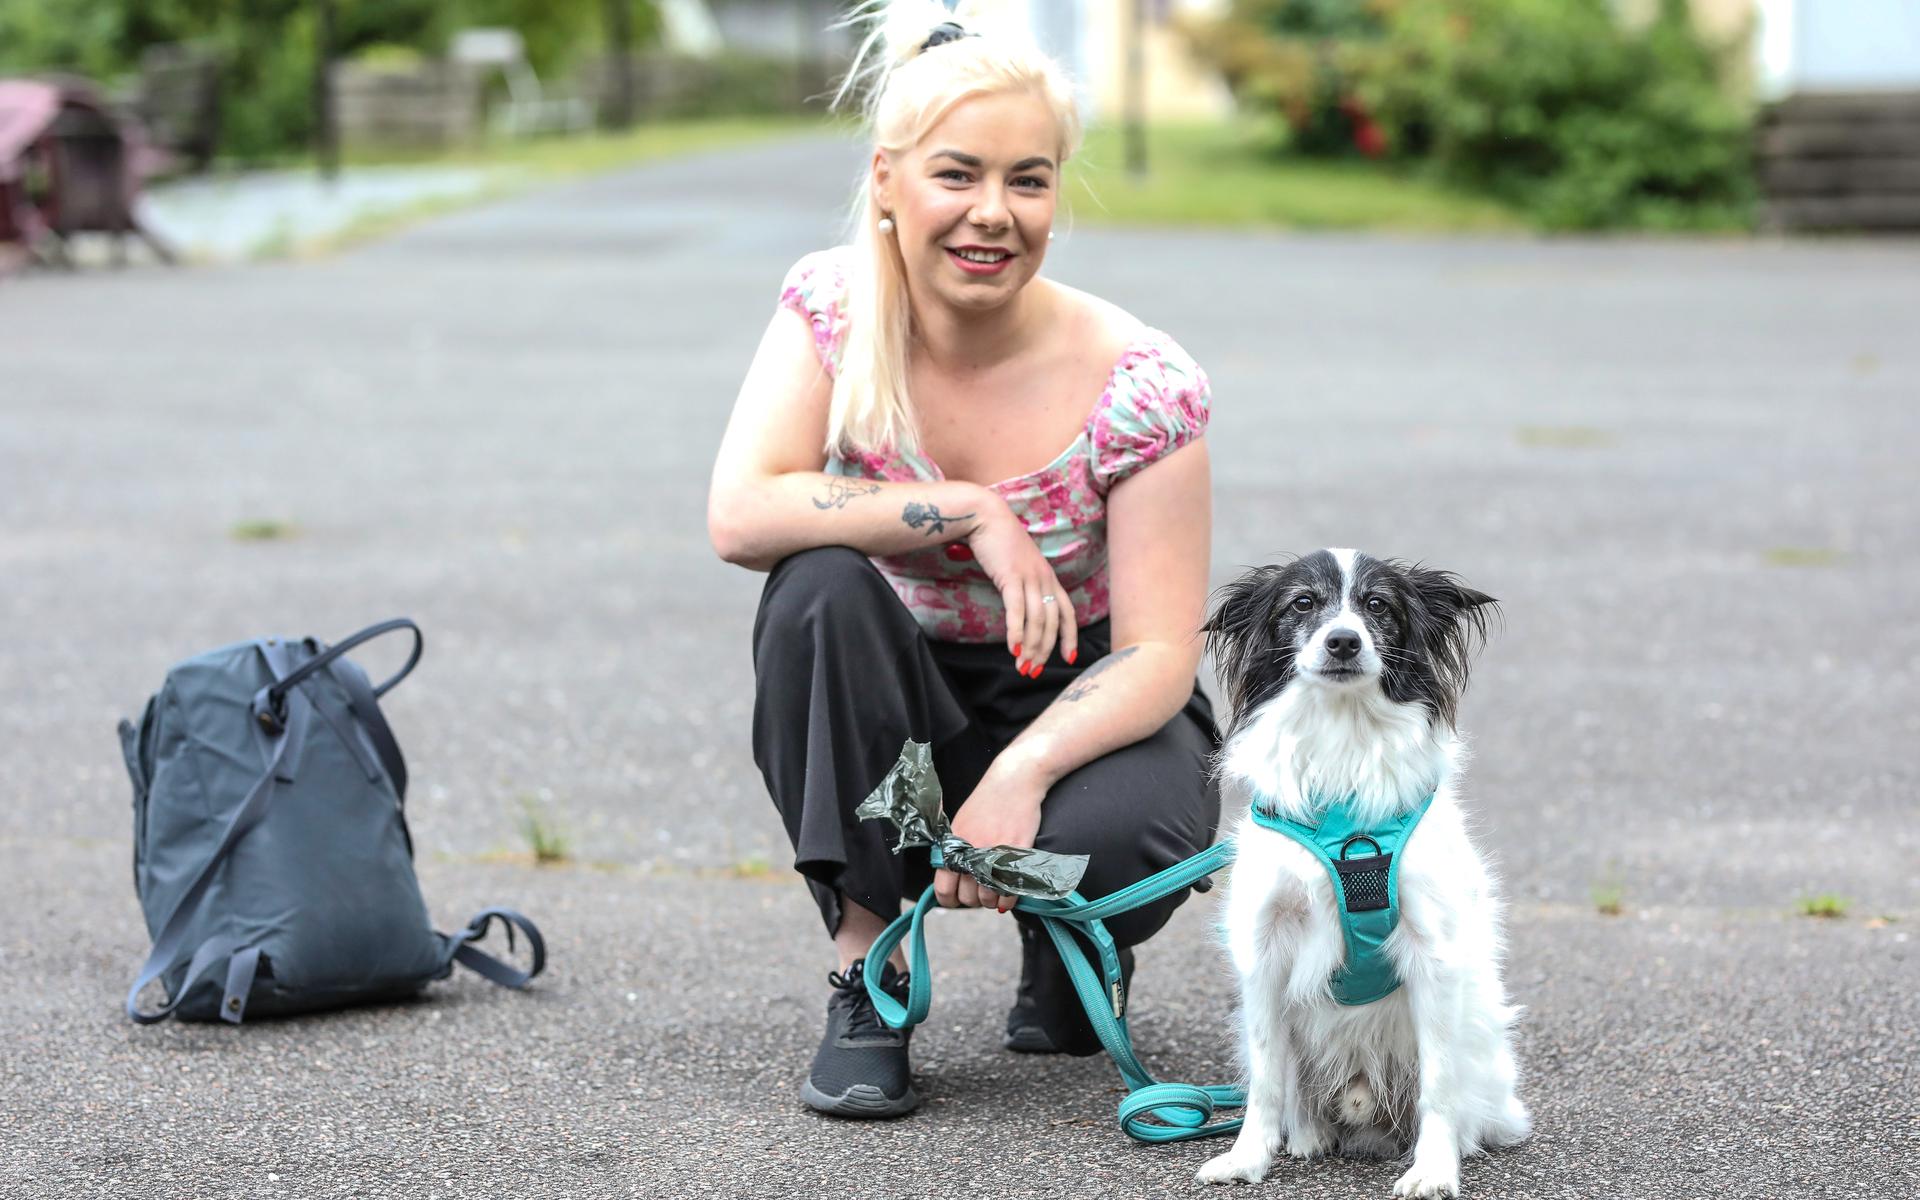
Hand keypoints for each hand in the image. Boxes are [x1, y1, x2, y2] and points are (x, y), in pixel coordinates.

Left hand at [934, 757, 1047, 912]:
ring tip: (998, 889)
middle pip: (968, 898)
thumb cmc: (988, 801)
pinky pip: (1009, 891)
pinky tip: (1010, 891)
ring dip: (993, 900)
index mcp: (952, 845)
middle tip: (983, 890)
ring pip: (989, 898)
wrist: (1015, 781)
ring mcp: (992, 855)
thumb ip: (955, 852)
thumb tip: (954, 881)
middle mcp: (969, 853)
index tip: (959, 900)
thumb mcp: (961, 823)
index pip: (943, 889)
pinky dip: (1010, 898)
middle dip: (975, 899)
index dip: (951, 900)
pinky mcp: (1016, 854)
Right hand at [965, 497, 1078, 676]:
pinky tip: (1012, 647)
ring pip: (1037, 621)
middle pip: (1052, 623)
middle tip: (1032, 671)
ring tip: (1021, 666)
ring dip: (1030, 647)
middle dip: (1044, 651)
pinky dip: (1016, 632)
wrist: (986, 517)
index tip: (1069, 658)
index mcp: (1049, 578)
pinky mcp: (1011, 577)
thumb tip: (1023, 610)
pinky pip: (1017, 610)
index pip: (1067, 613)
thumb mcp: (1020, 566)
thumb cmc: (1000, 543)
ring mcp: (1030, 578)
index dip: (1070, 637)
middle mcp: (1045, 579)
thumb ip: (1025, 585)